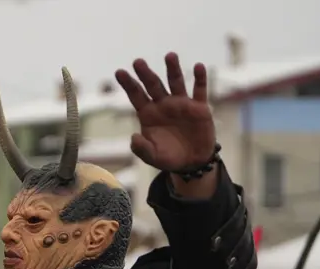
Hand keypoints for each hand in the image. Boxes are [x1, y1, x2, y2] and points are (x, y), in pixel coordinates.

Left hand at [115, 53, 215, 171]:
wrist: (191, 162)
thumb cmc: (167, 157)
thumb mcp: (151, 156)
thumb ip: (141, 148)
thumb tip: (133, 137)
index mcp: (148, 114)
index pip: (136, 95)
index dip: (128, 84)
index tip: (119, 72)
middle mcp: (163, 105)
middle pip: (153, 85)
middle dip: (145, 73)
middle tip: (137, 62)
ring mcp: (181, 104)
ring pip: (176, 82)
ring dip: (173, 69)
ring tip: (169, 56)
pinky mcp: (199, 107)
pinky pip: (200, 90)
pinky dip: (200, 78)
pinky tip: (198, 67)